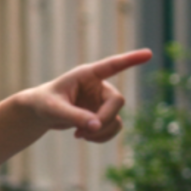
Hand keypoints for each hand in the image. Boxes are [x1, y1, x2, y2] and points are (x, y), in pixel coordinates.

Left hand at [22, 48, 152, 142]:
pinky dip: (101, 136)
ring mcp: (102, 101)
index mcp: (87, 75)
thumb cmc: (44, 103)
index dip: (131, 60)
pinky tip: (85, 137)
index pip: (112, 65)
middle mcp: (99, 86)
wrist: (41, 113)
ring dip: (101, 131)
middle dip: (104, 119)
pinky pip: (113, 128)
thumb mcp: (54, 109)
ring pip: (116, 119)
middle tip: (83, 132)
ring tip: (79, 135)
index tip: (149, 53)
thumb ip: (75, 116)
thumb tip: (96, 127)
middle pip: (117, 101)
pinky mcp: (102, 115)